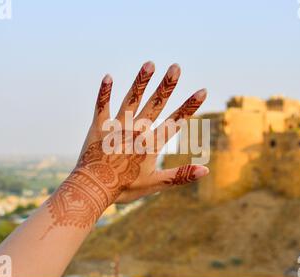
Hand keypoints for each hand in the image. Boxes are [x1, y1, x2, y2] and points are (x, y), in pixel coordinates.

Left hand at [46, 62, 208, 231]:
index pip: (175, 121)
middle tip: (176, 67)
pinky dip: (105, 92)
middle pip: (155, 104)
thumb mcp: (155, 184)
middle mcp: (135, 130)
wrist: (93, 189)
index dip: (189, 107)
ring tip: (149, 64)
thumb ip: (180, 175)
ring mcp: (117, 126)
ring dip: (141, 81)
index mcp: (150, 143)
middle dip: (166, 86)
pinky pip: (102, 106)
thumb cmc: (125, 188)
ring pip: (131, 99)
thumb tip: (206, 170)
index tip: (202, 91)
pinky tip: (108, 76)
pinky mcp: (99, 126)